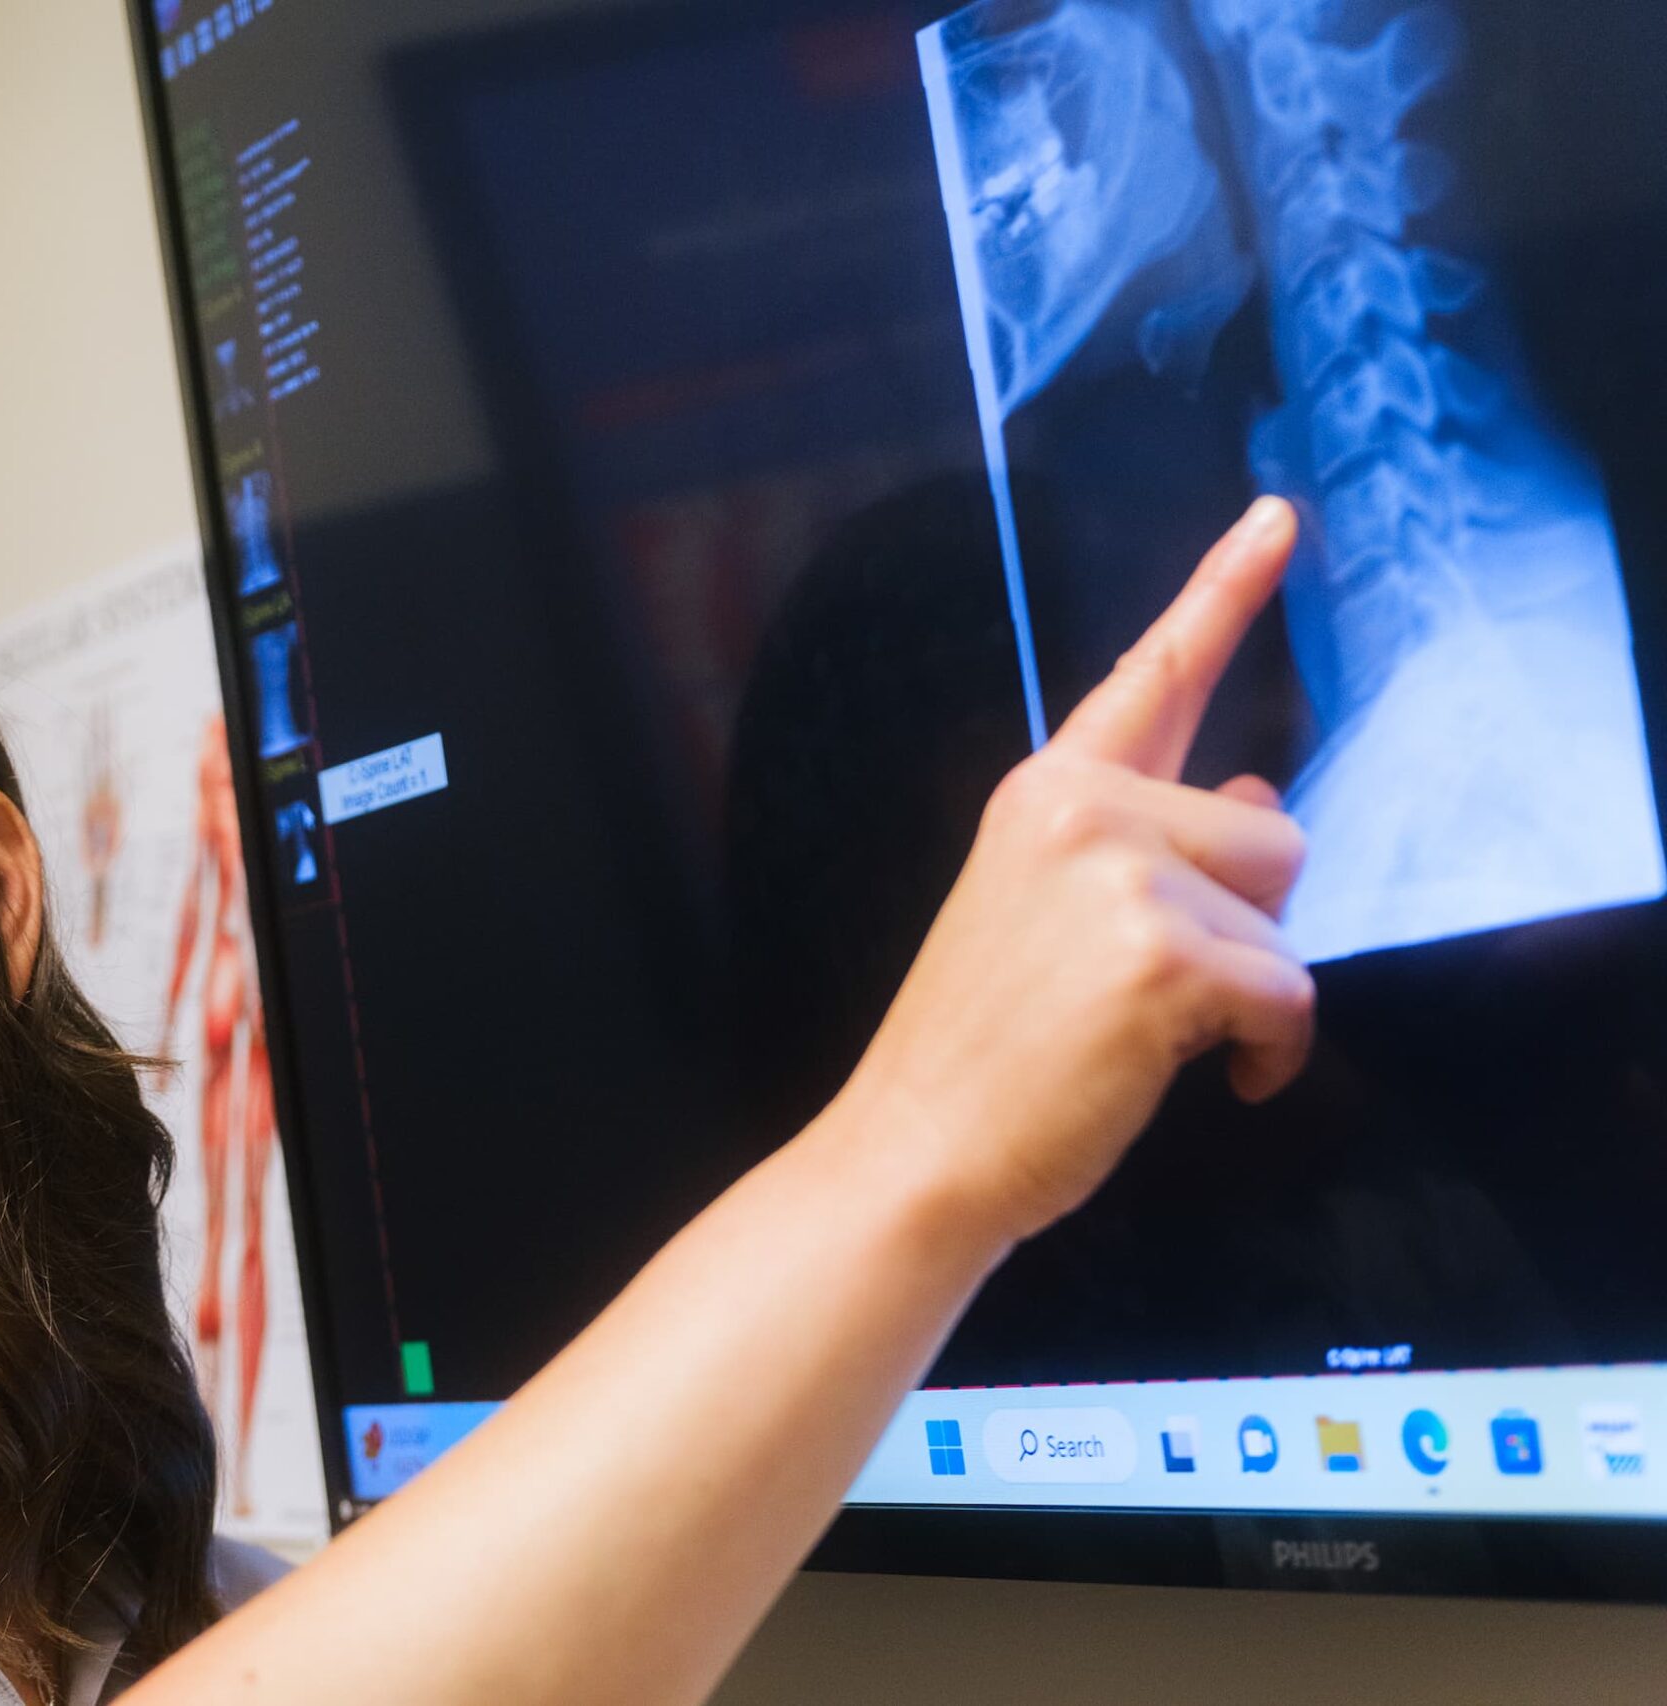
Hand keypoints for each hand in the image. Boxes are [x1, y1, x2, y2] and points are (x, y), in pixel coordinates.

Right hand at [839, 497, 1313, 1246]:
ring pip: (1282, 920)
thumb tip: (1261, 803)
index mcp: (1044, 794)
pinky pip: (1289, 994)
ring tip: (1158, 1038)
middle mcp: (1082, 811)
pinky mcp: (1164, 957)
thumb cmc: (981, 1049)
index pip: (1151, 677)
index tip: (1277, 517)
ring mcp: (1122, 877)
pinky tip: (1211, 1078)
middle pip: (1270, 837)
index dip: (1224, 591)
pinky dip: (1270, 1053)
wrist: (917, 1147)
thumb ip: (1149, 844)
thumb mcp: (1043, 913)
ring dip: (1250, 995)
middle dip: (1246, 924)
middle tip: (1156, 992)